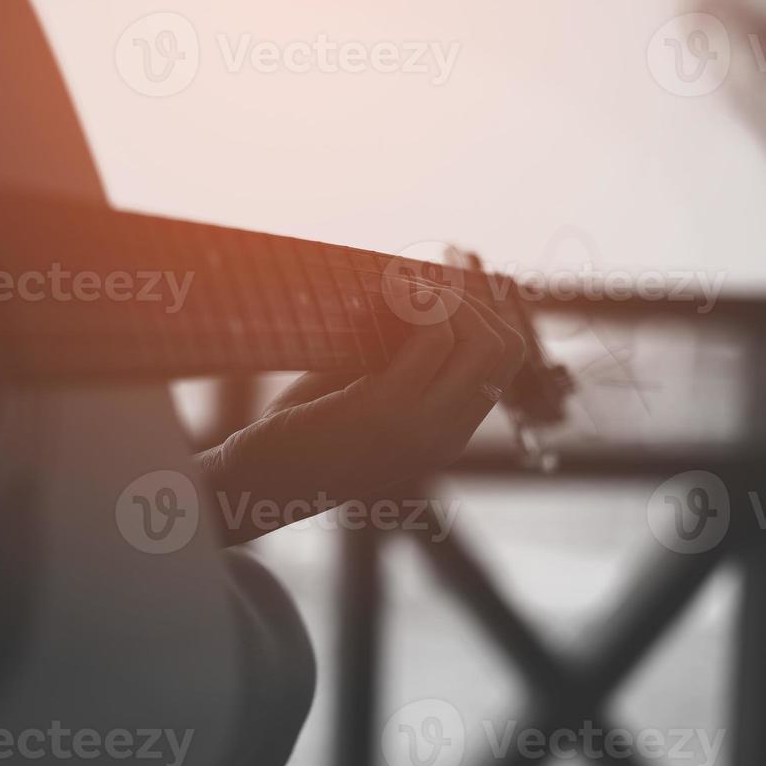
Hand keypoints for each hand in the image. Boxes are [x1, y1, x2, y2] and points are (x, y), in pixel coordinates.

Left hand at [197, 281, 525, 545]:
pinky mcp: (383, 412)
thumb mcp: (360, 390)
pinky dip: (418, 301)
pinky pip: (432, 338)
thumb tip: (414, 288)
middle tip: (424, 280)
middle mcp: (446, 434)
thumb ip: (394, 354)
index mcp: (447, 431)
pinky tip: (388, 290)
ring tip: (404, 284)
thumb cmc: (301, 433)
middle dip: (473, 300)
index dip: (486, 312)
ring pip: (484, 342)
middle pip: (506, 348)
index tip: (444, 282)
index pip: (505, 360)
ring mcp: (421, 427)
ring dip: (450, 297)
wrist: (259, 485)